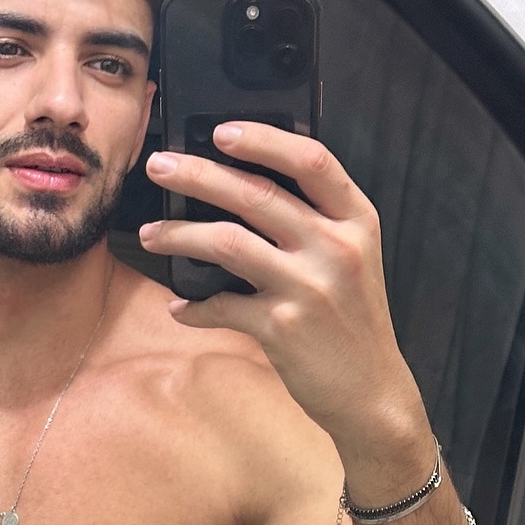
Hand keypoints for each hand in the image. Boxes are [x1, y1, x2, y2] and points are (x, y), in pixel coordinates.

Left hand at [141, 123, 427, 468]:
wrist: (371, 393)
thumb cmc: (353, 324)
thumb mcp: (354, 261)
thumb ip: (317, 224)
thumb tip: (246, 191)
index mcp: (356, 222)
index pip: (311, 160)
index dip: (264, 139)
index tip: (221, 130)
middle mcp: (334, 248)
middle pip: (256, 194)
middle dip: (198, 174)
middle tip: (159, 165)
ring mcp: (307, 287)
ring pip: (228, 243)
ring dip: (180, 235)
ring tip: (152, 234)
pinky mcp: (280, 327)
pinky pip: (222, 305)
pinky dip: (195, 307)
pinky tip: (181, 308)